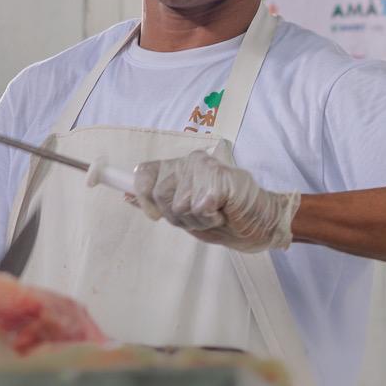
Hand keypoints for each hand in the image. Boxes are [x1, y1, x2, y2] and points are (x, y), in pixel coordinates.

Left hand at [131, 150, 300, 251]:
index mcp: (176, 168)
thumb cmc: (223, 219)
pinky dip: (210, 218)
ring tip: (213, 214)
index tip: (154, 215)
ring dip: (196, 220)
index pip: (143, 173)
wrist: (260, 223)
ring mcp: (204, 167)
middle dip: (177, 217)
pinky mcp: (219, 177)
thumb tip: (125, 194)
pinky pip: (199, 207)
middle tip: (199, 216)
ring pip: (179, 204)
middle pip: (159, 195)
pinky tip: (223, 211)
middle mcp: (188, 162)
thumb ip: (157, 201)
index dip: (142, 196)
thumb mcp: (183, 213)